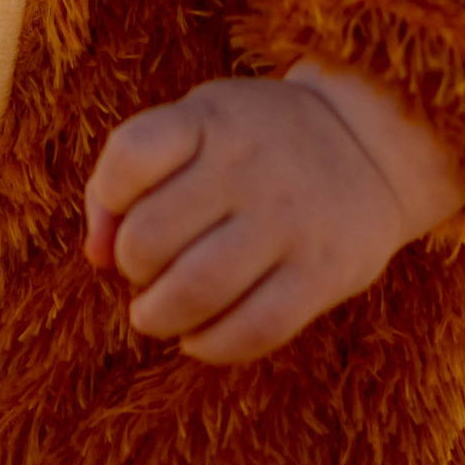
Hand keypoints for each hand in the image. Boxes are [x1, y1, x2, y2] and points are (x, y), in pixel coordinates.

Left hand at [84, 62, 464, 364]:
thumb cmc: (257, 141)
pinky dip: (209, 346)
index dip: (108, 201)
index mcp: (211, 118)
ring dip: (158, 316)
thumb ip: (133, 175)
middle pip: (150, 237)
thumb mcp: (197, 125)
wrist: (370, 144)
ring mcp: (288, 221)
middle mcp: (248, 166)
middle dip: (133, 267)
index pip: (130, 156)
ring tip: (159, 314)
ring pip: (195, 291)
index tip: (124, 214)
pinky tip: (199, 338)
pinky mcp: (322, 274)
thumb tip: (95, 255)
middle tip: (149, 270)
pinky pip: (252, 330)